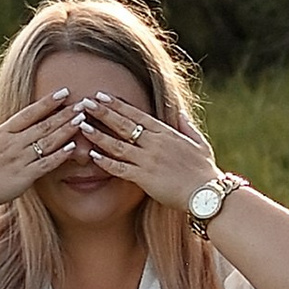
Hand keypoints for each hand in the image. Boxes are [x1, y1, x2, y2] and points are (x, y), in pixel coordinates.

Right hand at [0, 90, 80, 205]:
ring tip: (82, 120)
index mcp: (0, 134)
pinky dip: (59, 155)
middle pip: (43, 125)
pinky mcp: (22, 177)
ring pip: (47, 142)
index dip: (47, 102)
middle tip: (83, 103)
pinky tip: (73, 148)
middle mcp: (11, 144)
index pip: (28, 113)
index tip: (63, 92)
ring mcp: (18, 160)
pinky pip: (45, 164)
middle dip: (64, 114)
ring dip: (66, 130)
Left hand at [64, 94, 219, 211]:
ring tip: (82, 125)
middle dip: (103, 112)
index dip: (118, 105)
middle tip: (84, 102)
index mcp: (166, 133)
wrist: (207, 193)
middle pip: (124, 125)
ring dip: (98, 135)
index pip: (137, 115)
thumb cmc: (204, 170)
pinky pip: (120, 168)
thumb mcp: (199, 142)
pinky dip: (105, 161)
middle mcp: (155, 143)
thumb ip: (186, 126)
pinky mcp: (144, 178)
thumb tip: (180, 113)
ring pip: (118, 145)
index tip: (102, 95)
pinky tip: (91, 155)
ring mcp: (149, 160)